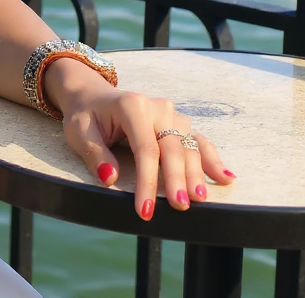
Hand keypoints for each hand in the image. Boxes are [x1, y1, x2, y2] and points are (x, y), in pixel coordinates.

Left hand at [45, 61, 234, 219]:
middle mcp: (156, 107)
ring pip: (188, 145)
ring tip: (199, 198)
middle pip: (172, 147)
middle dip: (176, 179)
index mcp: (132, 105)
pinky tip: (225, 177)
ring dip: (196, 172)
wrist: (91, 95)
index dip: (147, 180)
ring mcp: (170, 114)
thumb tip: (110, 179)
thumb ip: (95, 154)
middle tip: (179, 206)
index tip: (144, 209)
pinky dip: (212, 159)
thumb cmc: (85, 115)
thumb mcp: (79, 132)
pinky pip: (198, 141)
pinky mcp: (177, 124)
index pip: (145, 148)